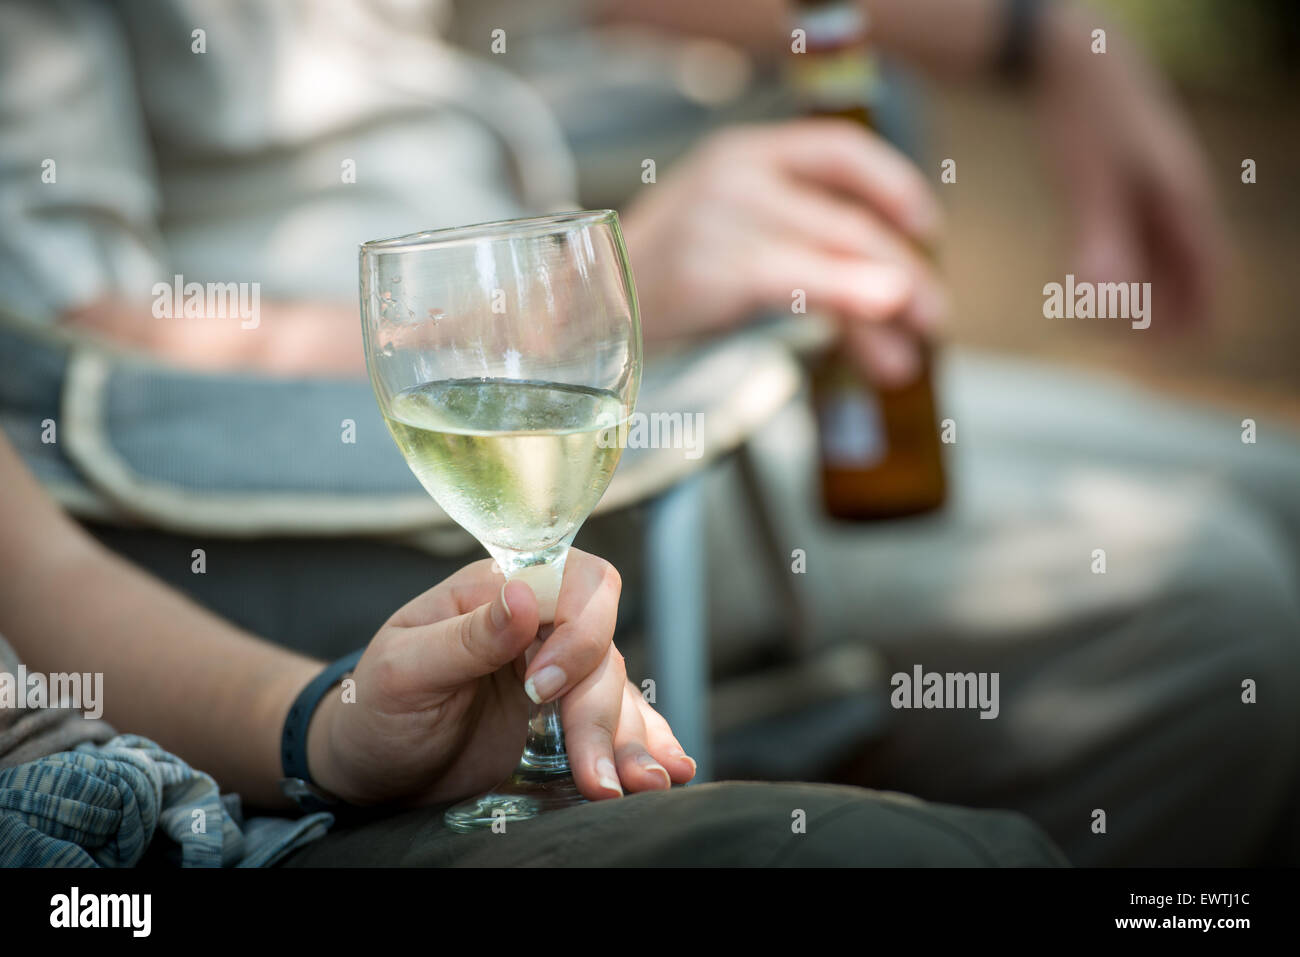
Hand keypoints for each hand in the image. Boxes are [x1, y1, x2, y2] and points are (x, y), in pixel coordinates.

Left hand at [305, 551, 695, 805]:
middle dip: (600, 712)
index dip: (578, 630)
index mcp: (496, 592)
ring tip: (640, 787)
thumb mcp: (402, 670)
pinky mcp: (565, 721)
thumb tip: (523, 594)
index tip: (542, 688)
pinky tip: (669, 769)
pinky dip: (649, 743)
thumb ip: (465, 635)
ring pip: (617, 690)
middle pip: (601, 646)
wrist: (369, 767)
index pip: (572, 581)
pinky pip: (621, 722)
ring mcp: (556, 676)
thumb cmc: (374, 708)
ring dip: (632, 739)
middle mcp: (536, 626)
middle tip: (592, 774)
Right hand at [621, 119, 948, 385]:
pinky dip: (850, 300)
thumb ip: (803, 253)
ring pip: (835, 252)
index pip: (839, 150)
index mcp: (741, 153)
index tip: (926, 227)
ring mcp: (724, 217)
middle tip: (930, 320)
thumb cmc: (663, 284)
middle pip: (848, 219)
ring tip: (908, 354)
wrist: (582, 314)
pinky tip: (882, 323)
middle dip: (902, 274)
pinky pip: (802, 283)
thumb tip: (892, 300)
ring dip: (886, 303)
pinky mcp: (715, 268)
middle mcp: (736, 174)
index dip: (894, 186)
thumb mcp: (733, 247)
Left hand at [1033, 4, 1223, 328]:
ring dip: (1132, 296)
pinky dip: (1114, 271)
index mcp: (1184, 204)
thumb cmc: (1085, 120)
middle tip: (1105, 333)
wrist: (1071, 60)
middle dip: (1153, 315)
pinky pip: (1133, 246)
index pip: (1208, 280)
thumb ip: (1101, 243)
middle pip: (1184, 279)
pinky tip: (1080, 282)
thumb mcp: (1090, 184)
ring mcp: (1154, 197)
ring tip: (1088, 313)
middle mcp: (1177, 204)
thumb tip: (1109, 303)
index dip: (1186, 323)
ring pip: (1158, 265)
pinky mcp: (1125, 191)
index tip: (1147, 345)